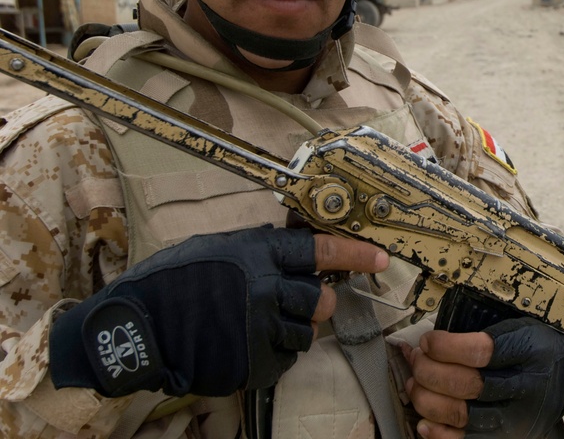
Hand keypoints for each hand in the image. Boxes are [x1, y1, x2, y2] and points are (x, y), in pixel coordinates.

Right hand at [49, 225, 387, 397]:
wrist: (135, 328)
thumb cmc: (170, 284)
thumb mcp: (215, 248)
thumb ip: (258, 250)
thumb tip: (292, 251)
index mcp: (258, 254)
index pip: (321, 250)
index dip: (355, 254)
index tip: (380, 259)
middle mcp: (266, 289)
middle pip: (320, 301)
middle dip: (312, 302)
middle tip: (287, 302)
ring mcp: (260, 328)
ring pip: (305, 333)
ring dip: (289, 330)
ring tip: (253, 324)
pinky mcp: (253, 362)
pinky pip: (285, 359)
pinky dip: (272, 353)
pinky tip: (244, 343)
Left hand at [404, 318, 563, 437]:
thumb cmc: (535, 350)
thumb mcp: (519, 329)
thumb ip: (480, 336)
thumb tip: (427, 345)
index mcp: (530, 352)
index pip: (480, 351)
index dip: (445, 347)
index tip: (428, 340)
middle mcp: (526, 390)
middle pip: (466, 384)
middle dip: (429, 371)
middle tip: (417, 359)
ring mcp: (516, 420)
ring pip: (460, 415)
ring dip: (426, 399)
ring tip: (416, 385)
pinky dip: (438, 434)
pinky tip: (424, 421)